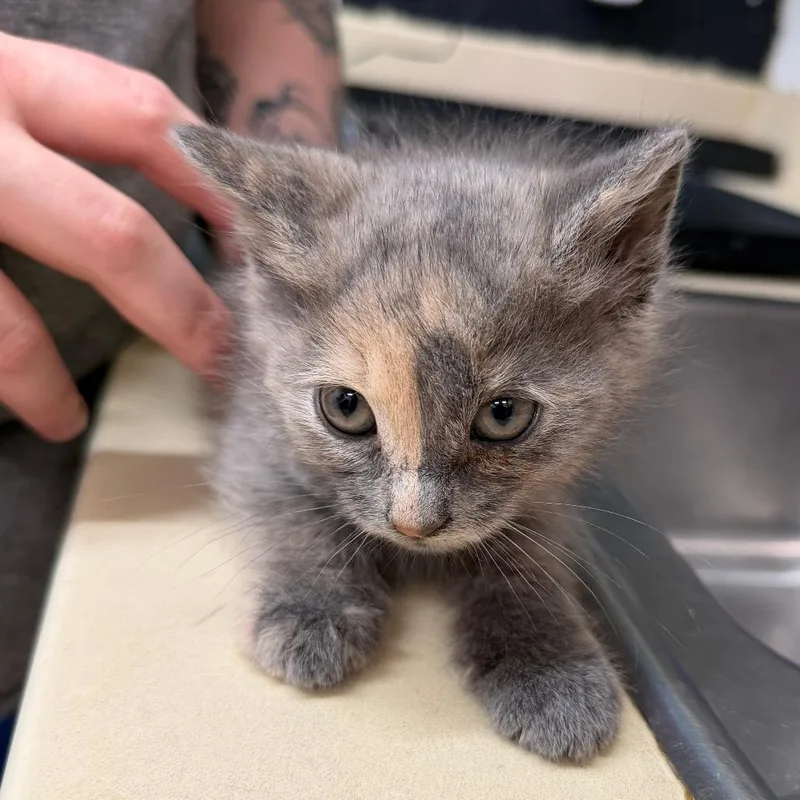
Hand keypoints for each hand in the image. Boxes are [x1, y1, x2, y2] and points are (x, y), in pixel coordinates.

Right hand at [0, 33, 231, 440]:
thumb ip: (55, 124)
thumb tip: (178, 179)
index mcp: (3, 75)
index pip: (146, 121)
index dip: (213, 188)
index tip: (253, 246)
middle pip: (109, 235)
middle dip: (180, 308)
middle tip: (219, 357)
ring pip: (2, 320)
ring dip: (41, 378)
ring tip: (63, 416)